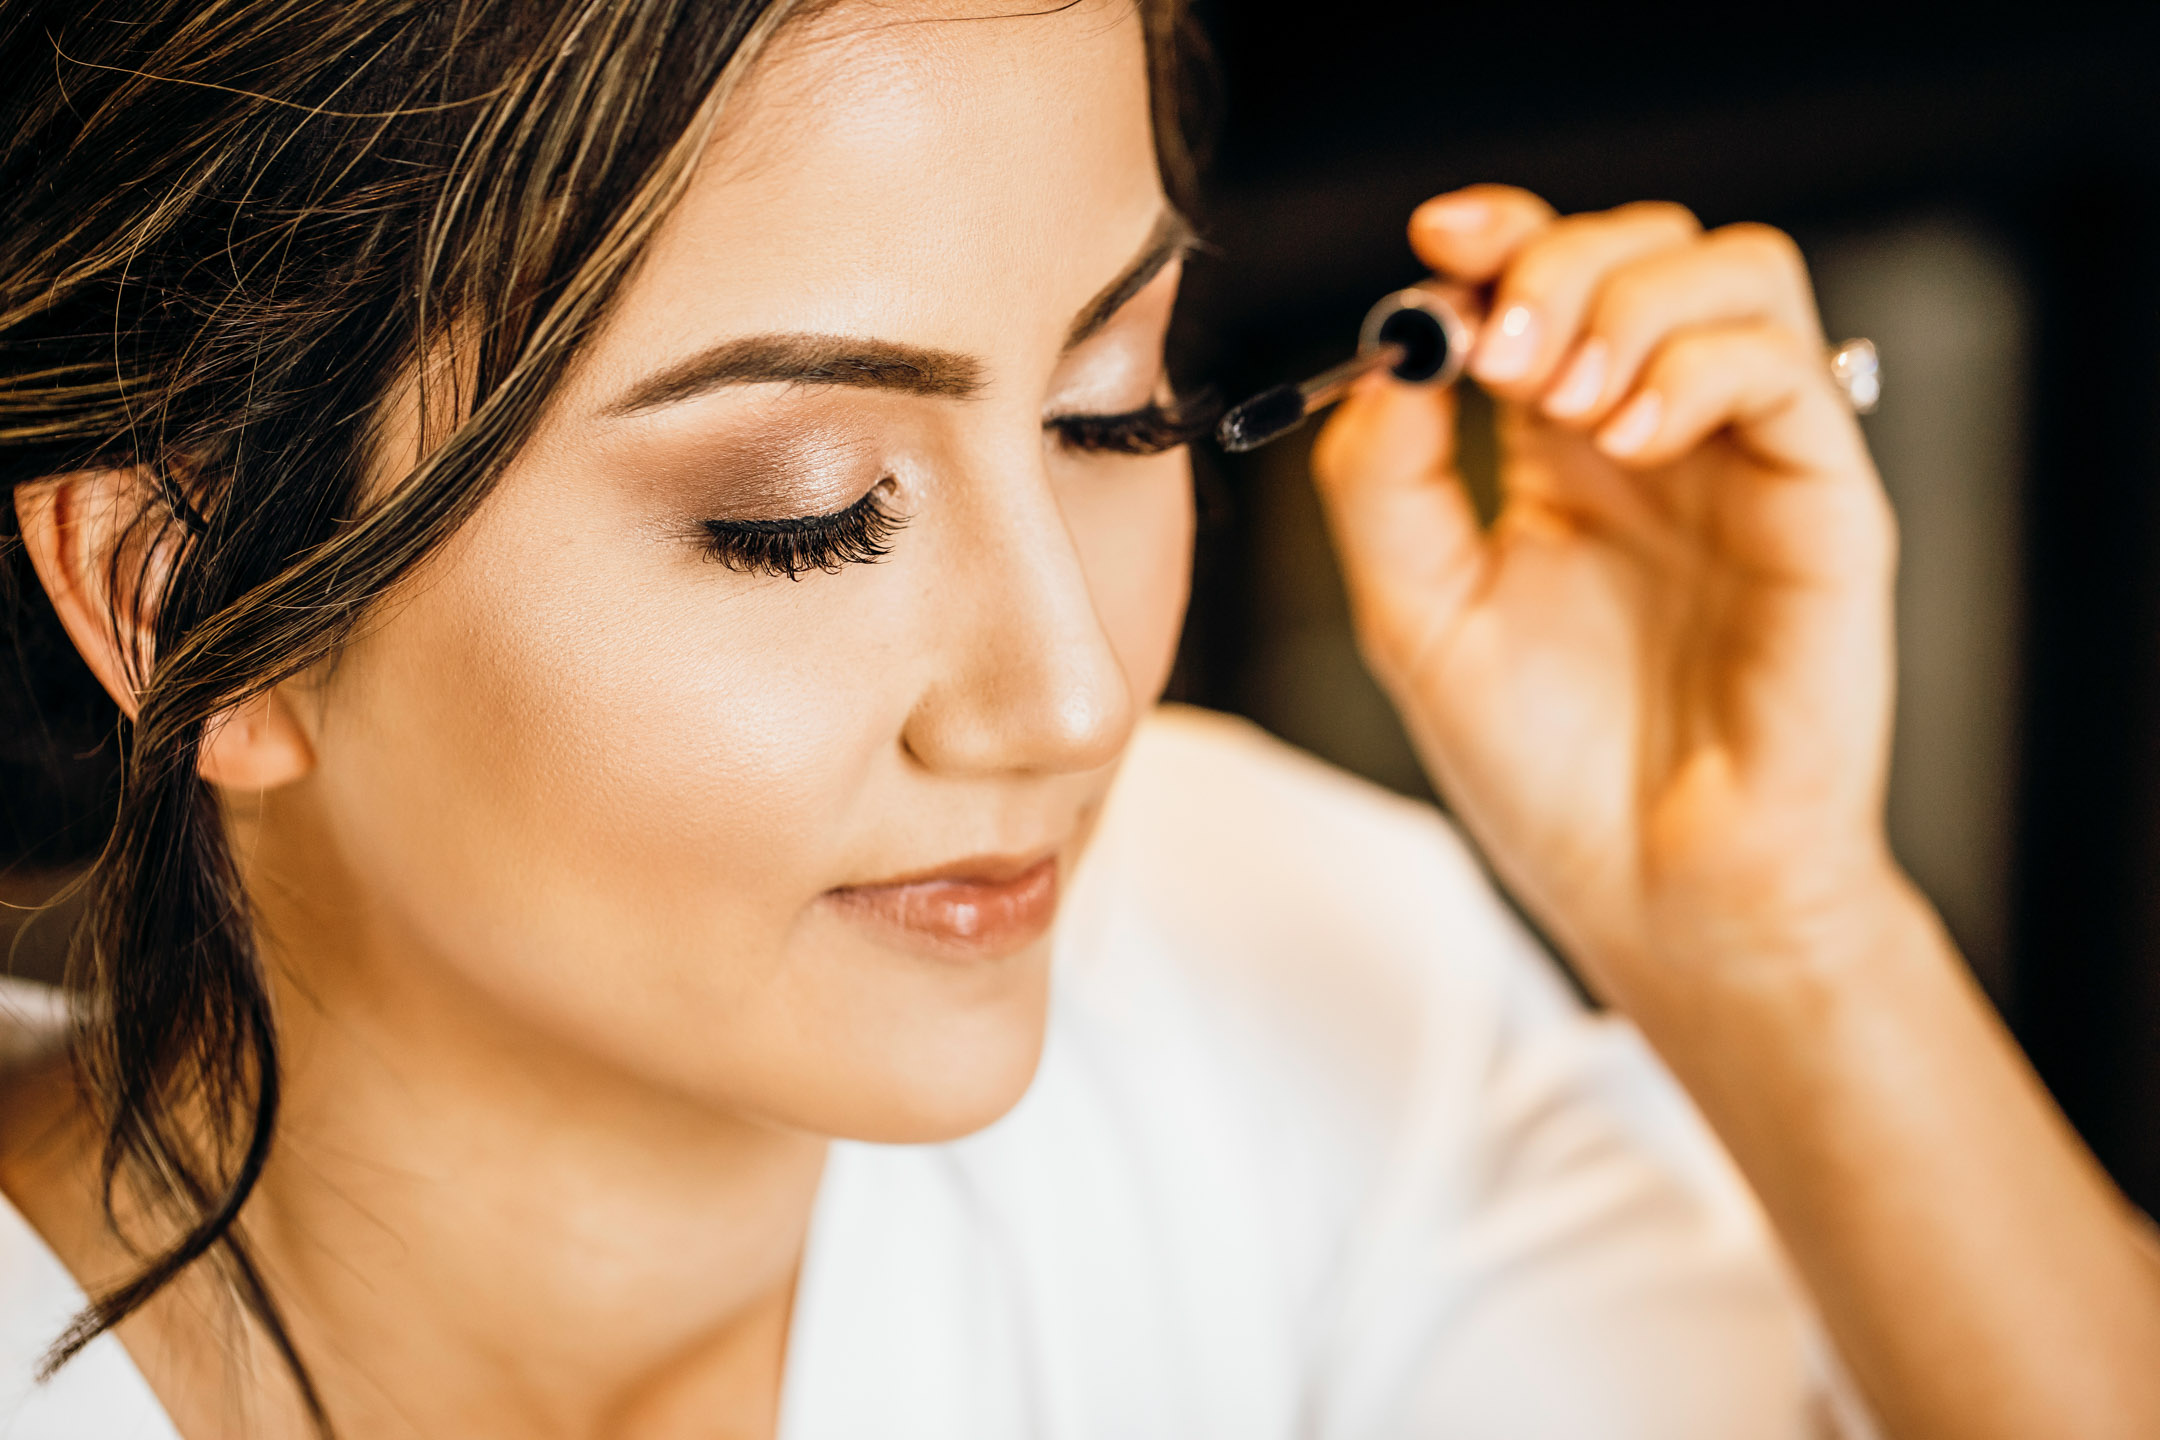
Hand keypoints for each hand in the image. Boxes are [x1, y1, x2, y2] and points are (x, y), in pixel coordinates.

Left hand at [1311, 185, 1906, 1016]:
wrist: (1654, 893)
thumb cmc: (1549, 773)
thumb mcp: (1417, 618)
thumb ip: (1385, 486)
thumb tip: (1388, 355)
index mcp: (1558, 455)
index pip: (1543, 284)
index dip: (1495, 237)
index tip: (1436, 242)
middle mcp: (1656, 438)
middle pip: (1642, 247)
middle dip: (1554, 262)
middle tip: (1493, 353)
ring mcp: (1745, 461)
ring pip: (1734, 273)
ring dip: (1628, 299)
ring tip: (1559, 400)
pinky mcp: (1823, 502)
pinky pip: (1783, 368)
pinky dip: (1694, 369)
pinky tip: (1626, 442)